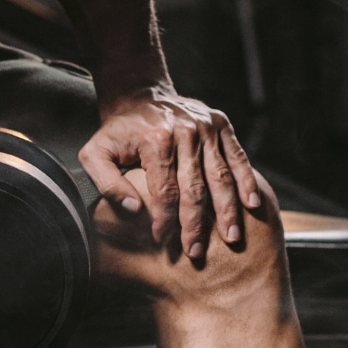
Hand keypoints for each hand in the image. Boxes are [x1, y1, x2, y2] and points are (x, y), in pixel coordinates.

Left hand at [78, 86, 259, 258]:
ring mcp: (206, 127)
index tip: (162, 240)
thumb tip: (132, 208)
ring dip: (227, 210)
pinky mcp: (221, 124)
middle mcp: (185, 132)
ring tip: (231, 237)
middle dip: (196, 224)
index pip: (165, 191)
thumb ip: (108, 182)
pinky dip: (247, 181)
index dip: (165, 219)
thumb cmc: (118, 132)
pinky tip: (252, 204)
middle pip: (195, 188)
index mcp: (155, 140)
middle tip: (196, 252)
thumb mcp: (96, 153)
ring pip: (220, 176)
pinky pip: (238, 157)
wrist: (139, 95)